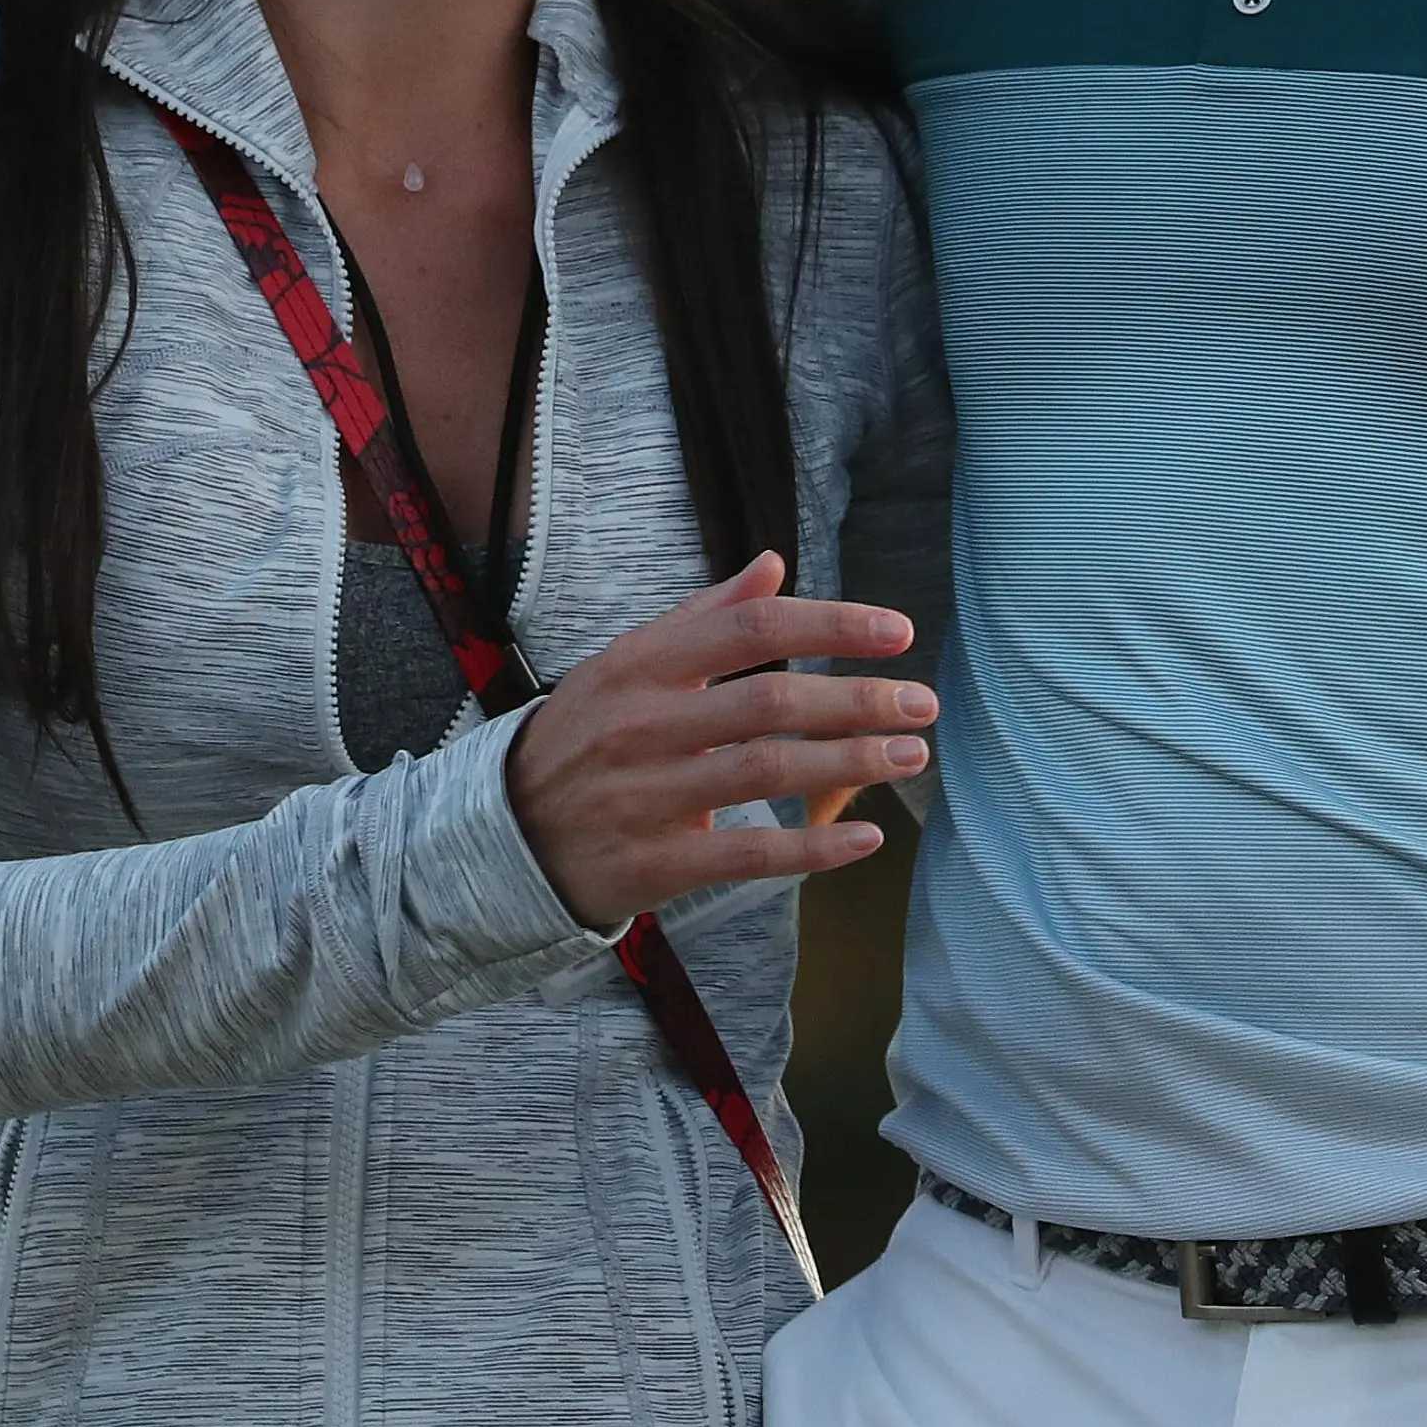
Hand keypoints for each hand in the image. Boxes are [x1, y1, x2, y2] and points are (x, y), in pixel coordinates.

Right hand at [505, 553, 933, 927]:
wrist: (503, 833)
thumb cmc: (584, 735)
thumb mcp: (626, 664)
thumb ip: (703, 616)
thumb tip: (773, 563)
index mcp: (641, 665)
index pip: (751, 630)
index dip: (831, 625)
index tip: (898, 631)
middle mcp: (644, 725)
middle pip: (769, 703)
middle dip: (856, 700)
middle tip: (923, 703)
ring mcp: (648, 796)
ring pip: (765, 773)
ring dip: (849, 764)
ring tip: (911, 756)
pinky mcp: (657, 863)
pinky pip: (747, 855)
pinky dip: (812, 848)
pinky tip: (866, 836)